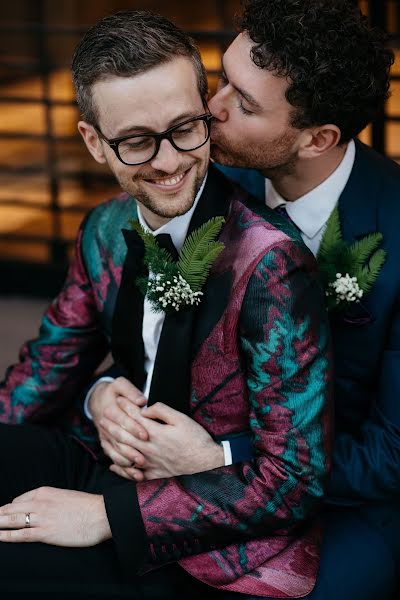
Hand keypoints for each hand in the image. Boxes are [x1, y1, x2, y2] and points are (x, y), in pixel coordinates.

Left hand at [0, 487, 110, 546]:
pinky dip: (6, 536)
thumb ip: (51, 501)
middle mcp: (40, 502)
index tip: (4, 515)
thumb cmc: (87, 506)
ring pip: (11, 520)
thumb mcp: (65, 496)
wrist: (100, 514)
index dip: (10, 509)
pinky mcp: (45, 532)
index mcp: (45, 491)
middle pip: (11, 509)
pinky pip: (20, 534)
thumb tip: (42, 510)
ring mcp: (41, 518)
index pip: (19, 500)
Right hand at [90, 377, 148, 467]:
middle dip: (132, 449)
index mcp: (110, 409)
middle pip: (118, 439)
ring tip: (140, 467)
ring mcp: (105, 436)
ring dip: (127, 461)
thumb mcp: (120, 385)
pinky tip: (135, 473)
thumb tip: (142, 400)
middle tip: (144, 458)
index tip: (146, 435)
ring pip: (115, 452)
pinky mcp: (107, 445)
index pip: (122, 420)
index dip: (134, 428)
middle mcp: (105, 425)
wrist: (98, 400)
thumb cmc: (115, 392)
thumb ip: (131, 391)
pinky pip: (114, 458)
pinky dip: (123, 468)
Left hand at [109, 401, 224, 480]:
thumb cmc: (195, 438)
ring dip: (113, 443)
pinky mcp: (155, 473)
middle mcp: (149, 448)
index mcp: (156, 433)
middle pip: (125, 435)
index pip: (135, 418)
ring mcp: (150, 463)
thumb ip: (161, 411)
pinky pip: (134, 473)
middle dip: (113, 423)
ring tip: (103, 436)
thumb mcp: (181, 418)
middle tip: (103, 415)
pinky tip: (114, 465)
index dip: (125, 407)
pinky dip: (122, 469)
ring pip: (126, 453)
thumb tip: (145, 409)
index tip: (117, 399)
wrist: (206, 462)